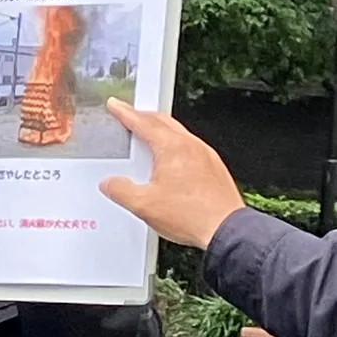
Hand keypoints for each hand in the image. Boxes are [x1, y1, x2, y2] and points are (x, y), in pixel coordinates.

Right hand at [99, 98, 244, 249]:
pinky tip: (171, 162)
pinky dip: (175, 145)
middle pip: (163, 121)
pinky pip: (191, 147)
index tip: (116, 106)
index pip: (142, 122)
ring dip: (160, 130)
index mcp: (171, 147)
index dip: (125, 112)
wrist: (226, 230)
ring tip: (148, 139)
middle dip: (143, 116)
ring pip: (178, 133)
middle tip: (130, 116)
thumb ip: (120, 190)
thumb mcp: (143, 205)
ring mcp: (206, 155)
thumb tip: (110, 184)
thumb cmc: (192, 215)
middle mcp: (191, 146)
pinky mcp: (214, 167)